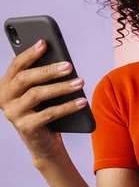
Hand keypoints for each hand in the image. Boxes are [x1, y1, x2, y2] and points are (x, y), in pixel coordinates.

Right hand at [0, 40, 87, 165]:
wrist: (44, 143)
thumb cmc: (44, 112)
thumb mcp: (41, 93)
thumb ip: (42, 76)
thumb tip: (57, 57)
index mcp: (6, 85)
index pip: (16, 66)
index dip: (29, 53)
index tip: (44, 43)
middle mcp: (5, 98)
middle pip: (25, 79)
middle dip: (48, 70)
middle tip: (69, 65)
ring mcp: (13, 114)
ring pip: (37, 95)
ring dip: (61, 87)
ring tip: (80, 82)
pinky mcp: (26, 127)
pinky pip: (49, 114)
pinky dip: (67, 106)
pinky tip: (81, 101)